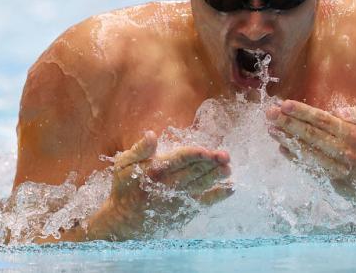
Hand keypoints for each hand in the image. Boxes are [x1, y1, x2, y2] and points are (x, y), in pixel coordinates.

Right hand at [86, 131, 232, 239]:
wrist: (125, 222)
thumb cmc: (125, 189)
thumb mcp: (124, 165)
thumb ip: (140, 150)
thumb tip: (151, 134)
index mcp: (156, 171)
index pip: (180, 160)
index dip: (195, 155)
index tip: (207, 150)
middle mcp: (169, 186)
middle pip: (195, 172)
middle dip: (211, 163)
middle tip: (226, 156)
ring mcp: (179, 199)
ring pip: (202, 185)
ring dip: (217, 177)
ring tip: (229, 169)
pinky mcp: (185, 210)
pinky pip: (204, 202)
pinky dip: (218, 196)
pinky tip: (231, 188)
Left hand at [266, 101, 355, 212]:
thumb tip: (337, 110)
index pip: (323, 120)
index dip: (302, 112)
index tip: (284, 104)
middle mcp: (346, 152)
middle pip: (311, 135)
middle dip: (288, 123)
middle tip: (269, 114)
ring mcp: (339, 169)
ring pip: (308, 152)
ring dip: (288, 140)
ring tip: (271, 129)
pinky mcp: (334, 182)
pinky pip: (311, 168)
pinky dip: (296, 158)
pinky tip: (283, 148)